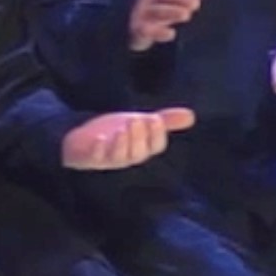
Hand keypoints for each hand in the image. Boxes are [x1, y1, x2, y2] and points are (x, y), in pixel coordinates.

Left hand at [61, 108, 196, 170]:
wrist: (83, 140)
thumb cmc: (117, 133)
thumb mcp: (141, 123)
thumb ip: (164, 120)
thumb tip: (192, 115)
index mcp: (142, 149)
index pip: (155, 146)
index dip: (156, 135)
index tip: (155, 118)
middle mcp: (127, 157)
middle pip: (139, 153)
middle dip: (139, 137)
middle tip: (137, 119)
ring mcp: (108, 159)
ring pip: (119, 157)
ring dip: (122, 143)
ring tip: (122, 128)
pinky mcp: (89, 158)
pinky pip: (95, 158)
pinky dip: (98, 150)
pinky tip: (100, 139)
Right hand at [128, 0, 231, 51]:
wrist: (138, 26)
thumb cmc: (168, 5)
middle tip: (196, 3)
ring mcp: (144, 13)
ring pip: (156, 12)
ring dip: (170, 12)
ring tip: (186, 14)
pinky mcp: (140, 30)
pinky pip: (145, 30)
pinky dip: (157, 32)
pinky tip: (171, 34)